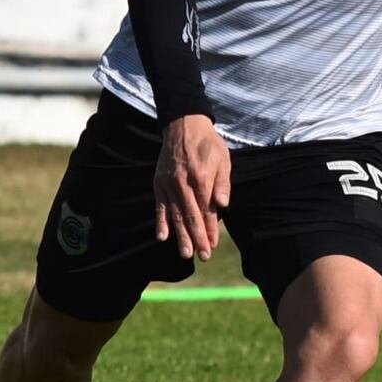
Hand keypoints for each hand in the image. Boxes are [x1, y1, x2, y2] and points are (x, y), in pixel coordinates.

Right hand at [154, 114, 230, 260]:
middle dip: (197, 238)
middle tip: (203, 256)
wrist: (183, 124)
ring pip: (174, 215)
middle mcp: (183, 183)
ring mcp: (169, 184)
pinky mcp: (159, 184)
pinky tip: (162, 237)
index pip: (206, 210)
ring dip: (180, 236)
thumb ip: (222, 182)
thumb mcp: (222, 158)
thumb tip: (222, 204)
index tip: (213, 245)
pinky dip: (160, 222)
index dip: (210, 229)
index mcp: (201, 178)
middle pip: (190, 216)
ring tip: (185, 254)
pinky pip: (159, 206)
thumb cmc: (208, 143)